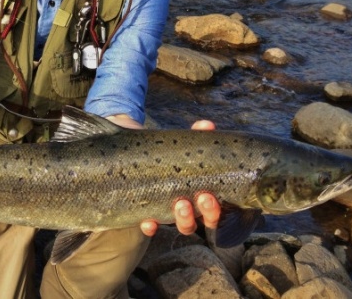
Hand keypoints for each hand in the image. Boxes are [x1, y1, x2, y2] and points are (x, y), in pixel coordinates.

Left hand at [140, 119, 220, 236]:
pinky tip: (149, 222)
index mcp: (202, 197)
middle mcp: (189, 210)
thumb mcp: (183, 144)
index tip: (210, 195)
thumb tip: (207, 125)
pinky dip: (151, 226)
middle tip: (204, 197)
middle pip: (201, 221)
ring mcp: (169, 213)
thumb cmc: (170, 153)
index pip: (214, 212)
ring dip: (184, 218)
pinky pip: (151, 226)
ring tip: (181, 204)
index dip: (215, 210)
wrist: (136, 153)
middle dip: (205, 212)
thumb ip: (195, 135)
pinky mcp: (148, 212)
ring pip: (183, 225)